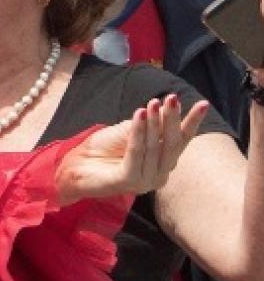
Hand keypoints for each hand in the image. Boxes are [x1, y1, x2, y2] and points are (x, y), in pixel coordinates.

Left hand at [56, 94, 208, 203]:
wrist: (77, 164)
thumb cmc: (106, 147)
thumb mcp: (134, 130)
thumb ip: (152, 125)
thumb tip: (169, 109)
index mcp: (163, 162)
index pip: (182, 140)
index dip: (192, 123)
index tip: (203, 104)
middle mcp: (158, 175)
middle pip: (171, 144)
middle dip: (173, 119)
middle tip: (172, 98)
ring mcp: (144, 182)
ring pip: (155, 147)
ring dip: (154, 123)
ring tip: (153, 102)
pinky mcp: (127, 182)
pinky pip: (136, 152)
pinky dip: (138, 132)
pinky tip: (138, 113)